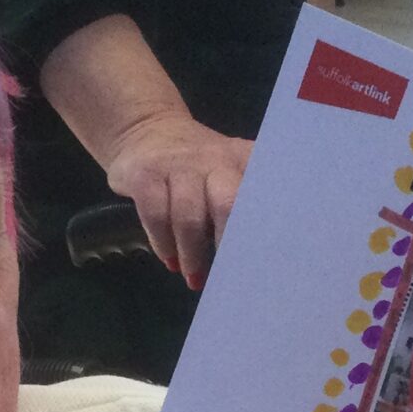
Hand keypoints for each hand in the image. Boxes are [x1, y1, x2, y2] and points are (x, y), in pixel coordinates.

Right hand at [102, 111, 251, 290]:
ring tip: (195, 278)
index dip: (266, 230)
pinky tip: (170, 260)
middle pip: (227, 204)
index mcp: (244, 161)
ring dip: (192, 254)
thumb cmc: (198, 172)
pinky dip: (163, 243)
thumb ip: (245, 206)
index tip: (265, 264)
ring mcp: (179, 164)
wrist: (147, 133)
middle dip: (227, 245)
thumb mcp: (229, 176)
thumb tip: (257, 262)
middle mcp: (216, 158)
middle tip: (228, 277)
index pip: (263, 195)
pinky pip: (155, 215)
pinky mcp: (146, 174)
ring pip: (188, 215)